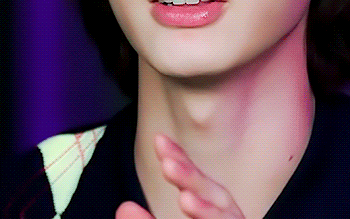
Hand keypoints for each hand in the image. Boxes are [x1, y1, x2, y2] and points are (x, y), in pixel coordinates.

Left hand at [116, 134, 244, 218]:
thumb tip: (124, 206)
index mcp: (210, 215)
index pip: (198, 186)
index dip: (181, 161)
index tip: (159, 139)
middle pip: (215, 195)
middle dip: (191, 176)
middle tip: (166, 160)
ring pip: (225, 215)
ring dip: (204, 204)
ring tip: (182, 195)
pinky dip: (208, 214)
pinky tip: (190, 202)